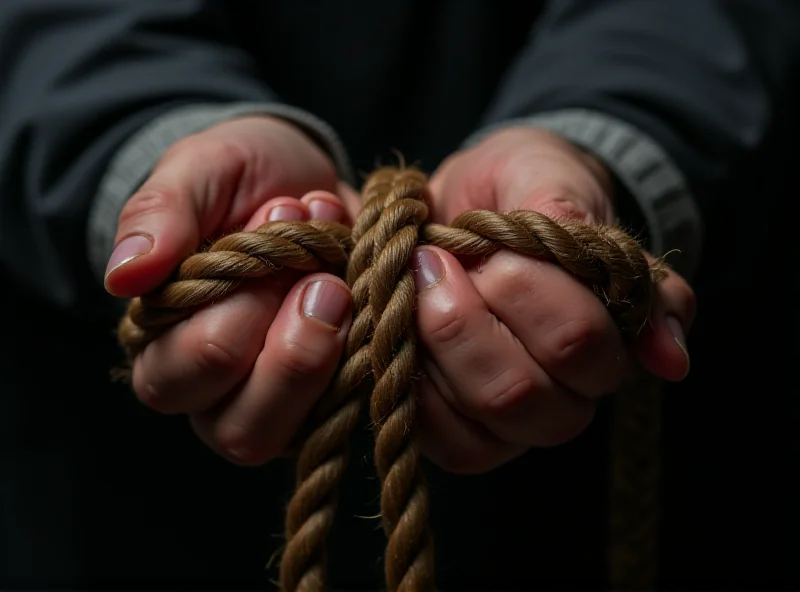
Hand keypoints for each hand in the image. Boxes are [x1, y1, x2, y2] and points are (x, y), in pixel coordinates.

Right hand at [105, 116, 358, 464]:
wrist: (307, 187)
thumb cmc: (244, 181)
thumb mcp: (201, 170)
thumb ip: (160, 213)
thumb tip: (123, 277)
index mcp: (162, 344)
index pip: (199, 361)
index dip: (247, 296)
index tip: (278, 217)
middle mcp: (211, 395)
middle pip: (242, 429)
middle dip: (295, 337)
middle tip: (319, 267)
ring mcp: (273, 409)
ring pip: (290, 438)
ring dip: (327, 357)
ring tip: (341, 286)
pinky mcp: (325, 406)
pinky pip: (348, 416)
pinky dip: (364, 359)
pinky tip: (364, 302)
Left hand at [413, 127, 695, 473]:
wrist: (461, 202)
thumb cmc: (514, 187)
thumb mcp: (547, 180)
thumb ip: (594, 239)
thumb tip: (669, 360)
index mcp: (609, 330)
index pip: (576, 338)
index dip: (519, 287)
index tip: (483, 237)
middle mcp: (571, 392)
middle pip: (523, 393)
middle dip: (463, 320)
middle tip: (434, 262)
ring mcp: (519, 424)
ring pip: (484, 419)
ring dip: (435, 346)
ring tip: (413, 292)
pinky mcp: (468, 438)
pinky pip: (447, 443)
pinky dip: (415, 390)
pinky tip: (403, 340)